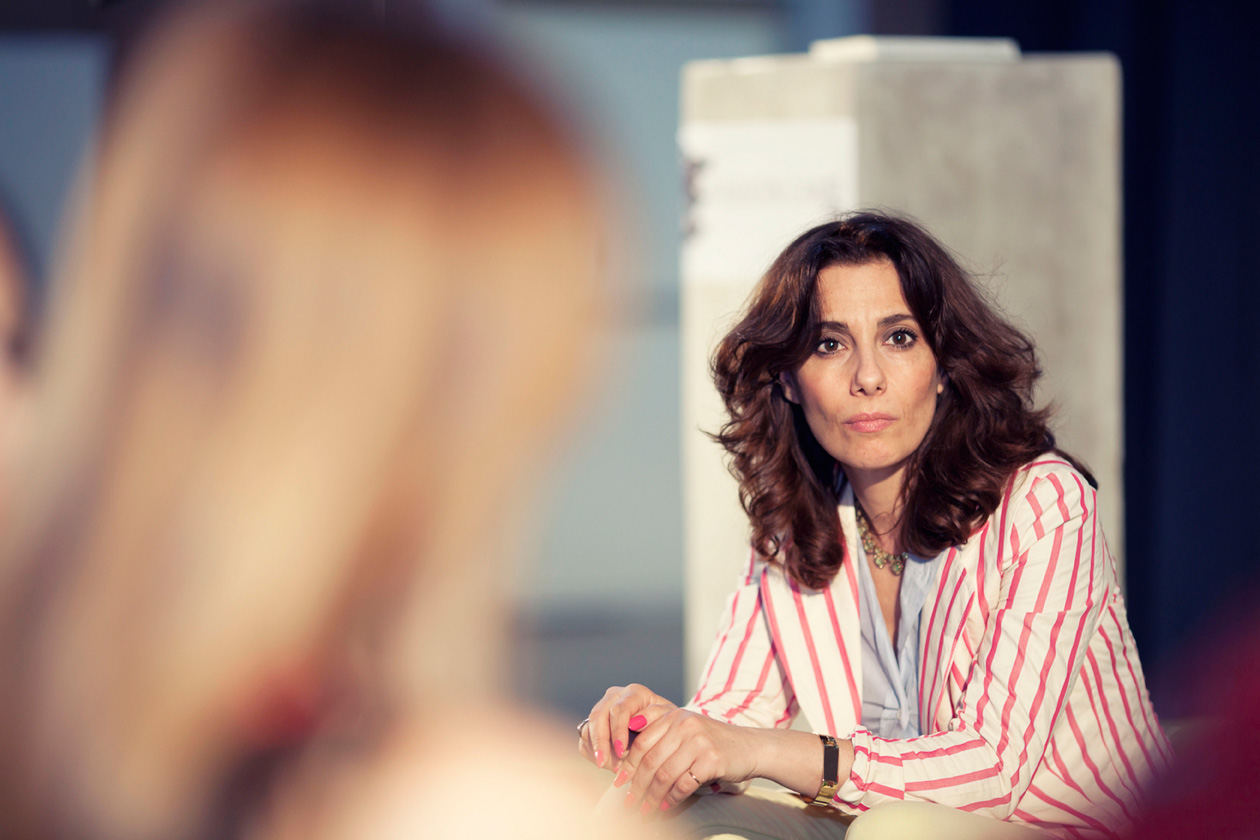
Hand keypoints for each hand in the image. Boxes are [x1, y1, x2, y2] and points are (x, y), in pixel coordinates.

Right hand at [578, 683, 673, 770]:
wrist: (661, 733)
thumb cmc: (666, 725)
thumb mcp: (667, 720)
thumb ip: (654, 718)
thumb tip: (635, 722)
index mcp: (633, 693)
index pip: (619, 710)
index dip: (618, 731)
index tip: (621, 751)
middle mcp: (614, 697)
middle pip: (598, 716)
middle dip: (601, 742)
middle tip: (605, 763)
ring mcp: (601, 710)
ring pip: (588, 728)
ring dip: (597, 750)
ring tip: (612, 767)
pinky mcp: (593, 725)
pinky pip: (584, 740)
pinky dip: (593, 753)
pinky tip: (606, 763)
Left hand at [612, 705, 757, 815]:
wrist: (751, 747)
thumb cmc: (715, 742)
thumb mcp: (688, 730)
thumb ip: (662, 737)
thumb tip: (627, 760)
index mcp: (674, 716)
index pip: (642, 742)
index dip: (628, 764)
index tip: (619, 781)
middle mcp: (685, 725)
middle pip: (650, 760)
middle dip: (636, 785)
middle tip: (628, 801)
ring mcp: (699, 742)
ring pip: (665, 775)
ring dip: (652, 796)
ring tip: (646, 809)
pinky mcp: (711, 760)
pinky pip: (683, 784)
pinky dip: (672, 798)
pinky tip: (666, 806)